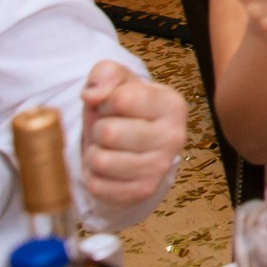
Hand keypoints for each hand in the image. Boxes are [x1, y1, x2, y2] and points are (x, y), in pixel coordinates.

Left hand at [79, 62, 185, 211]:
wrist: (136, 144)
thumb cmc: (126, 109)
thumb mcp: (119, 81)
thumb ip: (105, 73)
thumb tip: (92, 95)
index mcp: (172, 104)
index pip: (122, 99)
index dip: (107, 100)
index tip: (116, 105)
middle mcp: (174, 137)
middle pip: (109, 132)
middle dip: (100, 128)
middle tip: (111, 128)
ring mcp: (160, 168)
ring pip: (100, 161)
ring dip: (95, 153)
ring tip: (109, 148)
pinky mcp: (142, 192)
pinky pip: (97, 186)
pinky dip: (94, 176)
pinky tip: (109, 168)